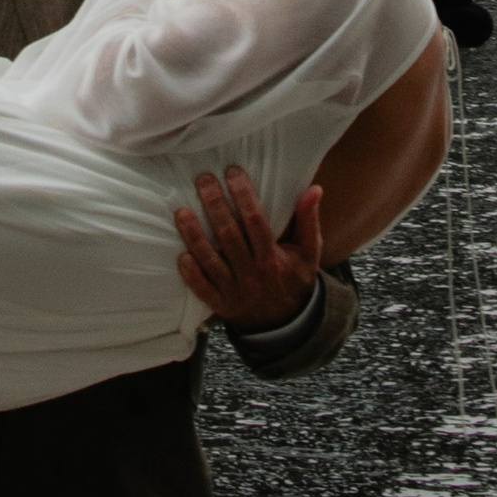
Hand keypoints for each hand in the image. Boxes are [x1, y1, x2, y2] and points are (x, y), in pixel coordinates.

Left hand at [172, 169, 320, 333]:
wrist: (285, 324)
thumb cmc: (295, 279)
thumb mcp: (309, 253)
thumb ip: (309, 221)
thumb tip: (315, 189)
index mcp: (273, 258)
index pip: (256, 221)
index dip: (243, 195)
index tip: (233, 172)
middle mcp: (252, 273)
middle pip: (229, 235)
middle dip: (214, 205)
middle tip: (203, 179)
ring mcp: (234, 289)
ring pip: (210, 260)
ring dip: (194, 235)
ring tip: (182, 211)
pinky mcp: (220, 303)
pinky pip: (202, 288)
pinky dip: (191, 273)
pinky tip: (181, 254)